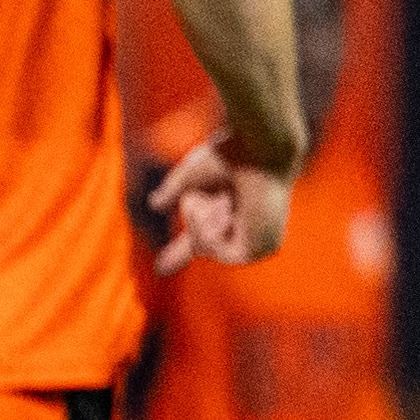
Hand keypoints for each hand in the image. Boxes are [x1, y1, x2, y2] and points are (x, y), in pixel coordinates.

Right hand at [148, 134, 289, 272]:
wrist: (260, 151)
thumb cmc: (229, 155)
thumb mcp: (190, 174)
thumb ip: (173, 190)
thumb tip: (156, 204)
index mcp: (235, 209)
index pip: (202, 237)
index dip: (180, 253)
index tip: (161, 268)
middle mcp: (247, 228)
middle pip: (197, 240)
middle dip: (194, 215)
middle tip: (220, 192)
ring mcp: (258, 241)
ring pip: (204, 246)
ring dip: (202, 220)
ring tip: (226, 199)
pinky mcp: (263, 249)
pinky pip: (217, 252)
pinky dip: (212, 231)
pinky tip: (228, 213)